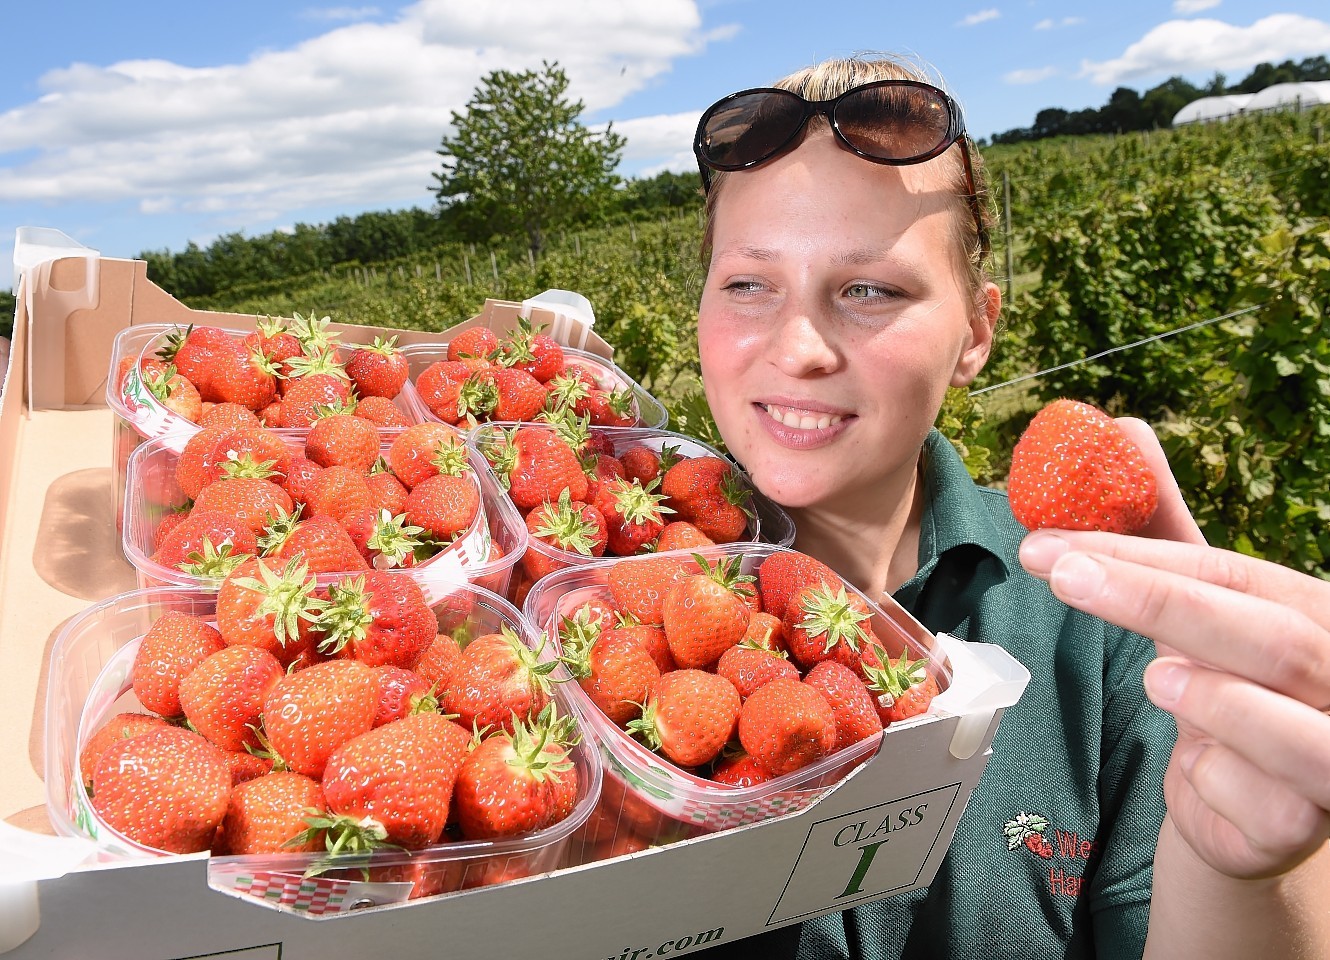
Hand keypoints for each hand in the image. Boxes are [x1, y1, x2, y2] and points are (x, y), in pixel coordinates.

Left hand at [1018, 420, 1329, 879]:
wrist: (1247, 806)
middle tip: (1059, 574)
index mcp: (1317, 613)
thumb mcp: (1196, 604)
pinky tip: (1193, 766)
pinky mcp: (1304, 826)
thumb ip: (1163, 529)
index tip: (1047, 544)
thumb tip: (1125, 428)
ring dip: (1205, 699)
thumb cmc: (1224, 684)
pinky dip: (1204, 777)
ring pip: (1283, 727)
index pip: (1234, 576)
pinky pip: (1252, 799)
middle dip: (1154, 603)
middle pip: (1268, 637)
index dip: (1141, 559)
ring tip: (1157, 680)